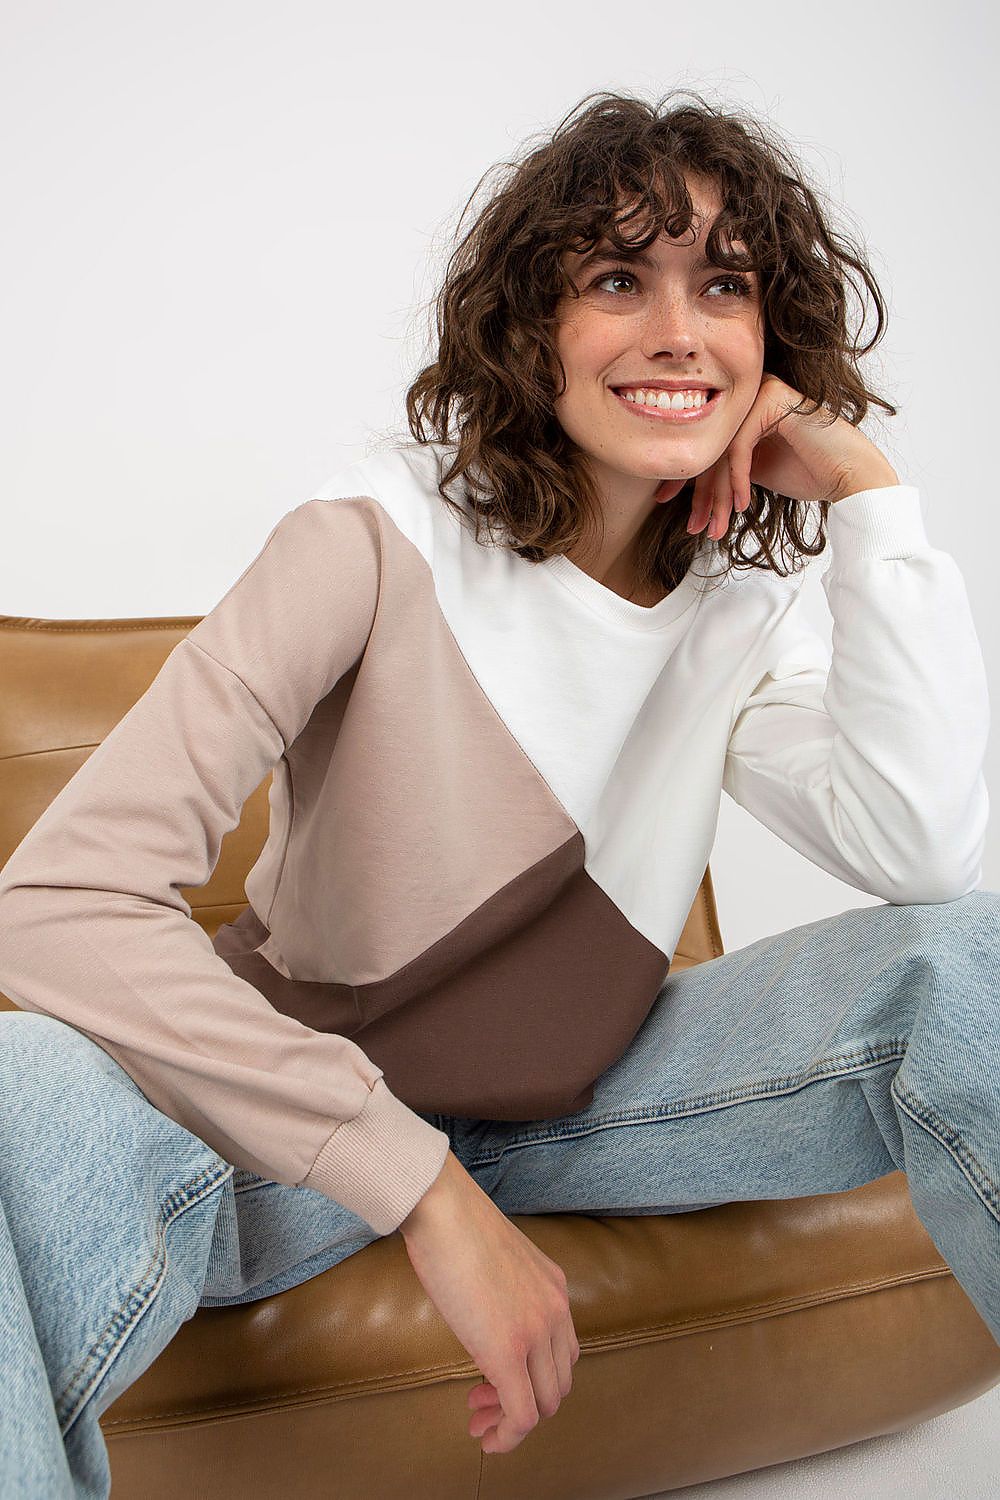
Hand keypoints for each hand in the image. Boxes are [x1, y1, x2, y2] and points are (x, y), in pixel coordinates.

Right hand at [399, 1150, 580, 1454]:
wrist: (443, 1209)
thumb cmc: (455, 1227)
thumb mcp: (498, 1263)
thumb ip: (506, 1294)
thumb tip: (487, 1320)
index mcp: (554, 1289)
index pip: (562, 1353)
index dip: (534, 1378)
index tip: (495, 1384)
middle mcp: (556, 1312)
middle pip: (559, 1383)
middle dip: (525, 1405)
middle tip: (484, 1406)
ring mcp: (536, 1332)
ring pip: (545, 1404)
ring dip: (513, 1422)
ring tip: (481, 1421)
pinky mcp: (509, 1351)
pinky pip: (523, 1414)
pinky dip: (508, 1435)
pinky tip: (486, 1437)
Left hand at [662, 372, 899, 539]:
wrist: (850, 474)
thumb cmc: (808, 473)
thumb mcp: (753, 470)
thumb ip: (724, 466)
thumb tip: (682, 482)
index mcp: (741, 407)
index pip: (704, 444)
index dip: (685, 479)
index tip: (668, 505)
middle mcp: (747, 392)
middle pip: (710, 446)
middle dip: (701, 495)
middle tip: (696, 527)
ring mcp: (760, 390)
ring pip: (721, 448)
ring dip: (717, 495)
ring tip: (716, 526)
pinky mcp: (771, 397)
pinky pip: (739, 445)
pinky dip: (737, 479)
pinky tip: (742, 504)